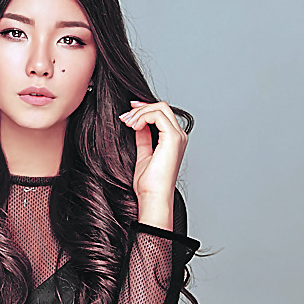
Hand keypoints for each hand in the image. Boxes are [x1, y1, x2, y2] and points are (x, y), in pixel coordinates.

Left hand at [119, 100, 187, 229]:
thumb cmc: (149, 183)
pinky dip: (142, 117)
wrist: (152, 196)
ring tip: (126, 123)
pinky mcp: (173, 138)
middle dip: (140, 108)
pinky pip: (157, 115)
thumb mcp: (143, 154)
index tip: (127, 115)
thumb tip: (137, 124)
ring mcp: (178, 136)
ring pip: (160, 108)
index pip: (161, 114)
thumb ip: (143, 137)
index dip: (143, 109)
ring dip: (139, 112)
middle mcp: (179, 136)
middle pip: (162, 107)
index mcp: (173, 140)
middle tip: (124, 118)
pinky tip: (133, 126)